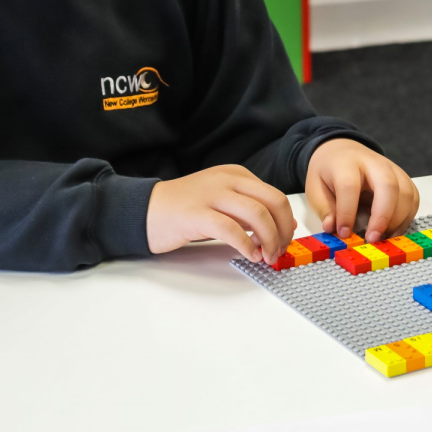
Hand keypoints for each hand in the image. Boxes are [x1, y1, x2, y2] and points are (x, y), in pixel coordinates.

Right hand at [146, 164, 296, 262]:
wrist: (145, 210)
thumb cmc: (186, 209)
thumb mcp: (223, 202)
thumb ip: (250, 210)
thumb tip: (283, 226)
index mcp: (236, 175)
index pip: (275, 195)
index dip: (286, 222)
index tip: (285, 241)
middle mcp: (228, 180)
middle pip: (273, 201)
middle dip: (283, 230)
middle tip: (280, 250)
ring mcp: (212, 195)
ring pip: (257, 214)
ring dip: (270, 239)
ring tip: (267, 257)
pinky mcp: (197, 214)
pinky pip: (232, 229)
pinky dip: (247, 245)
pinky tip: (250, 256)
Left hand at [304, 138, 418, 243]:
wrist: (343, 151)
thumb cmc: (329, 172)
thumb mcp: (315, 188)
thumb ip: (325, 208)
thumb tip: (332, 228)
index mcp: (346, 164)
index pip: (349, 186)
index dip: (347, 212)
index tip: (344, 233)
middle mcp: (373, 163)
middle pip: (387, 185)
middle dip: (382, 216)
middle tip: (372, 239)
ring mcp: (392, 168)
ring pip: (406, 192)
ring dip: (397, 220)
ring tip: (383, 237)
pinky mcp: (403, 178)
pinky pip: (413, 197)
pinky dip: (407, 217)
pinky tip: (393, 230)